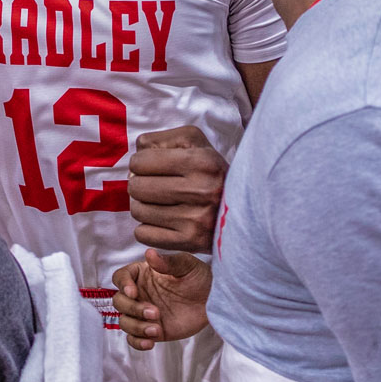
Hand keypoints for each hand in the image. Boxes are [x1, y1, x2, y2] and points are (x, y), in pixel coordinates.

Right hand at [113, 249, 214, 351]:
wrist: (214, 300)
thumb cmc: (199, 277)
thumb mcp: (186, 265)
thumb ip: (167, 261)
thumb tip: (149, 253)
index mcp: (142, 275)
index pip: (120, 277)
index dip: (123, 284)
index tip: (133, 292)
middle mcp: (139, 294)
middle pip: (119, 302)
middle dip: (133, 309)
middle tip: (155, 312)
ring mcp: (143, 313)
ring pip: (125, 322)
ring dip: (136, 327)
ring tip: (156, 329)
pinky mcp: (152, 330)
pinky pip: (134, 339)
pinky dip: (137, 342)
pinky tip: (150, 342)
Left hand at [126, 125, 227, 251]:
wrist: (244, 208)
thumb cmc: (210, 171)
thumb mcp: (194, 143)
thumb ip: (161, 140)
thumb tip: (137, 154)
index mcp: (201, 161)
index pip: (140, 161)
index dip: (139, 163)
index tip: (150, 168)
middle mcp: (200, 190)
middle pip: (136, 187)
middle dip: (138, 184)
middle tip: (151, 186)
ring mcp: (196, 219)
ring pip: (138, 211)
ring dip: (142, 206)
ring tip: (157, 202)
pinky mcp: (190, 241)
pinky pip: (144, 235)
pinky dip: (146, 228)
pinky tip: (161, 220)